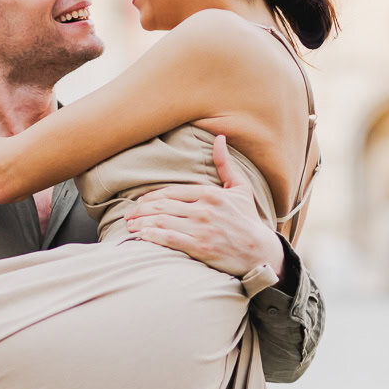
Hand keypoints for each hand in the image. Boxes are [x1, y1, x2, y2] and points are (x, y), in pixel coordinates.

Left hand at [124, 134, 285, 279]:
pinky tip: (142, 236)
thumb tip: (220, 137)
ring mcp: (201, 228)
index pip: (172, 192)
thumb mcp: (240, 188)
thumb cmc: (247, 219)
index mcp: (210, 193)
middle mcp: (204, 209)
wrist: (260, 251)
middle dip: (141, 210)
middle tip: (128, 215)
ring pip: (162, 221)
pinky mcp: (200, 247)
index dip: (151, 197)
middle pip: (163, 205)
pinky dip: (152, 236)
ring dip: (141, 222)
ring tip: (130, 225)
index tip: (139, 202)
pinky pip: (170, 239)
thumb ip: (226, 164)